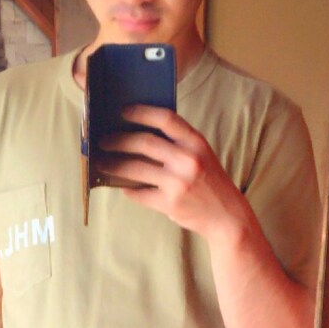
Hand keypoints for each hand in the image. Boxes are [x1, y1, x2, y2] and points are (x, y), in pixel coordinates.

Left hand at [100, 104, 252, 243]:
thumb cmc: (209, 183)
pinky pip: (139, 193)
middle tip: (104, 141)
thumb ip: (177, 144)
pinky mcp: (170, 203)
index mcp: (196, 142)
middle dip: (119, 140)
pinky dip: (127, 189)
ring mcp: (178, 182)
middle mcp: (188, 160)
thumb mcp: (201, 155)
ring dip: (114, 165)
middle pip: (144, 142)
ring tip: (102, 163)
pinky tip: (120, 185)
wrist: (227, 217)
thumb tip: (138, 134)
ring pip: (136, 169)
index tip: (122, 111)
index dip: (141, 112)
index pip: (165, 118)